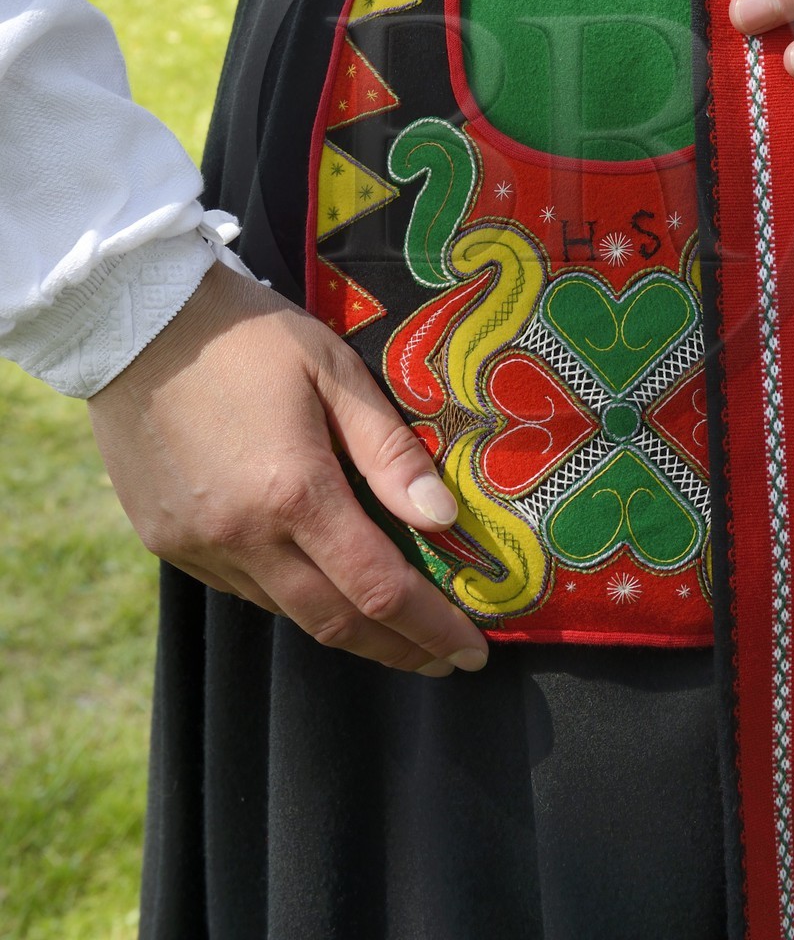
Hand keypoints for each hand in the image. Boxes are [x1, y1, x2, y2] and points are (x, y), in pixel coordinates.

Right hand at [88, 262, 488, 676]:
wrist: (135, 322)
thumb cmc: (248, 334)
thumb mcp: (333, 370)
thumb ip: (390, 449)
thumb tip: (445, 518)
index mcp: (294, 491)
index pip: (379, 588)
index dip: (431, 629)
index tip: (471, 651)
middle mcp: (243, 535)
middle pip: (336, 622)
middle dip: (398, 649)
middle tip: (444, 658)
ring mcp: (198, 546)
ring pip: (286, 612)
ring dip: (346, 626)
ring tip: (393, 624)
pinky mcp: (166, 542)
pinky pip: (242, 588)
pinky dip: (290, 595)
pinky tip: (317, 579)